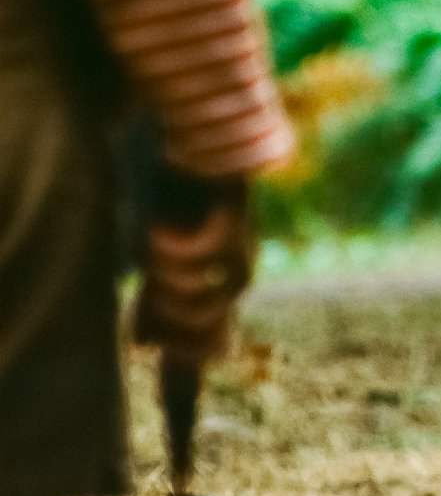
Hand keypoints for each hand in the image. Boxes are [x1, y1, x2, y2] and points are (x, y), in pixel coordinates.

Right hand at [134, 199, 254, 366]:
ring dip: (165, 273)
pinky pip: (204, 250)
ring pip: (205, 289)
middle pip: (203, 322)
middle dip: (164, 309)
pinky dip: (173, 245)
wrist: (188, 145)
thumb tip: (143, 344)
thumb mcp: (159, 261)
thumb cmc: (171, 203)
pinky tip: (156, 227)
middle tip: (145, 276)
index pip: (214, 344)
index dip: (181, 349)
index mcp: (221, 288)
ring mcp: (243, 246)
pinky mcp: (237, 215)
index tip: (144, 339)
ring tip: (151, 244)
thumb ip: (158, 299)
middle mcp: (237, 273)